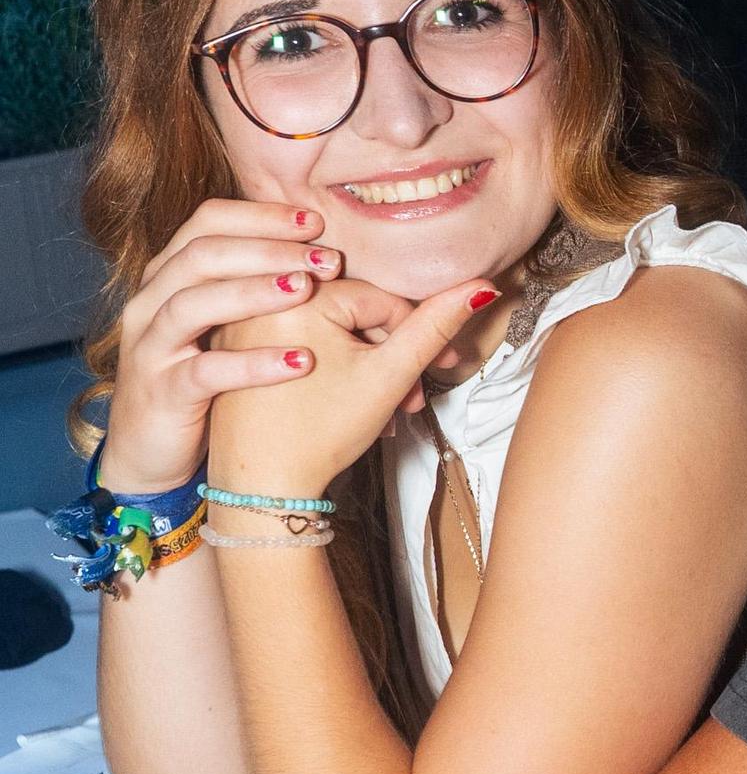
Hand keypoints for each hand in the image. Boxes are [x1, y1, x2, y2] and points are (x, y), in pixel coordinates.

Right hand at [98, 198, 347, 494]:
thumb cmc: (199, 382)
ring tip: (308, 290)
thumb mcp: (219, 326)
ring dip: (255, 292)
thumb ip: (247, 287)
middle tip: (325, 258)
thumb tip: (312, 252)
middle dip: (268, 248)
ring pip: (193, 303)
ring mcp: (151, 347)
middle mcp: (151, 302)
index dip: (260, 216)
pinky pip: (205, 372)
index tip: (314, 221)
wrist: (149, 454)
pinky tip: (299, 361)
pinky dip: (252, 363)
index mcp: (167, 276)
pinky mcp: (162, 393)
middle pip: (202, 254)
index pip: (207, 222)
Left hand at [210, 273, 499, 499]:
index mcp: (295, 294)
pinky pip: (298, 340)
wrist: (262, 488)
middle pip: (353, 315)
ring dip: (364, 365)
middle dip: (390, 357)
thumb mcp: (388, 376)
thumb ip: (435, 327)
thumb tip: (482, 285)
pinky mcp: (236, 345)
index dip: (417, 336)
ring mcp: (244, 320)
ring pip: (329, 330)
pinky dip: (328, 365)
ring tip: (386, 408)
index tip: (445, 366)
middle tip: (414, 397)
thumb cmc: (319, 434)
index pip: (380, 301)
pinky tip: (347, 399)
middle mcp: (261, 297)